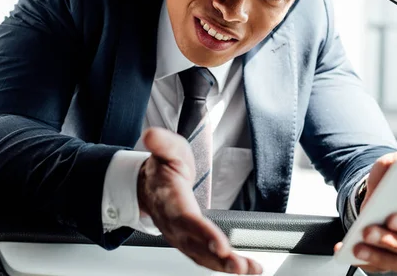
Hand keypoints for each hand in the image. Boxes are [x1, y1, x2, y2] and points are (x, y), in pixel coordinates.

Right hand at [137, 127, 262, 274]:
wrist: (148, 184)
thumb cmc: (162, 168)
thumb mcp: (166, 149)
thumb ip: (162, 143)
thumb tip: (151, 134)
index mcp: (169, 199)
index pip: (185, 219)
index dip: (203, 233)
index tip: (220, 245)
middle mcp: (173, 223)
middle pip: (194, 245)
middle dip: (217, 258)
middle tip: (239, 266)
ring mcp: (180, 235)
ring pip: (200, 256)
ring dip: (223, 266)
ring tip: (248, 269)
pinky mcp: (188, 241)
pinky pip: (204, 257)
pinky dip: (223, 265)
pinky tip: (246, 268)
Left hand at [334, 151, 396, 272]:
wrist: (378, 198)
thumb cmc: (391, 184)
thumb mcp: (391, 167)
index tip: (393, 219)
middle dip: (390, 240)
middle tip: (369, 231)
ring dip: (378, 255)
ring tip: (358, 245)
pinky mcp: (392, 259)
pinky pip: (382, 266)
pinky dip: (365, 261)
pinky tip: (347, 250)